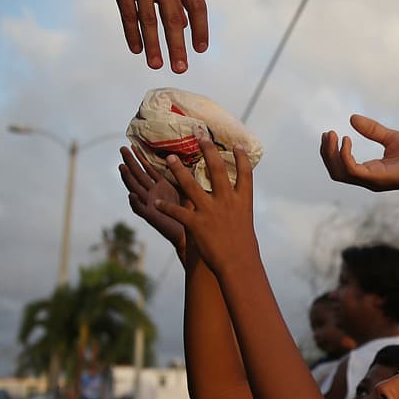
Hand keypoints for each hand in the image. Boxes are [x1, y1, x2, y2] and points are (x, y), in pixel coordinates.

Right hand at [91, 0, 207, 72]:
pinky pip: (127, 13)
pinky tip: (136, 48)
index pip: (197, 6)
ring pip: (148, 19)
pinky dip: (132, 33)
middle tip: (181, 68)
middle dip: (177, 46)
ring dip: (153, 45)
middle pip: (173, 18)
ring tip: (156, 65)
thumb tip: (185, 24)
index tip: (200, 49)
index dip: (200, 29)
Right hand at [120, 145, 186, 259]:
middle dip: (130, 161)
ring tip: (122, 167)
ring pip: (135, 188)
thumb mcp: (189, 189)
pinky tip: (132, 195)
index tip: (134, 144)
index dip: (141, 157)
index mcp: (162, 185)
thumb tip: (193, 158)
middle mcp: (153, 193)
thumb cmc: (192, 212)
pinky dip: (135, 203)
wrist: (192, 233)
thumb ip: (187, 175)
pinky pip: (140, 209)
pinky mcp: (152, 217)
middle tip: (122, 148)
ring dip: (128, 178)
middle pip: (138, 174)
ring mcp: (151, 204)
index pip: (148, 168)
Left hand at [153, 134, 257, 275]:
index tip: (237, 144)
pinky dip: (164, 208)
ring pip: (191, 185)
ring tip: (169, 158)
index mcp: (242, 200)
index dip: (241, 158)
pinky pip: (177, 212)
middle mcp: (226, 201)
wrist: (238, 263)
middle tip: (199, 135)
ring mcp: (210, 212)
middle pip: (217, 170)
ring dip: (178, 170)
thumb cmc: (243, 245)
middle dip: (208, 150)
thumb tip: (234, 199)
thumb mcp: (244, 221)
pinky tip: (153, 202)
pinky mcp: (197, 224)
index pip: (244, 173)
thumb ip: (236, 207)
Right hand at [320, 115, 398, 193]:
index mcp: (370, 171)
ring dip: (331, 153)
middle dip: (327, 153)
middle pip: (336, 171)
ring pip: (339, 172)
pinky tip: (347, 139)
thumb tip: (352, 118)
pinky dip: (345, 154)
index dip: (332, 151)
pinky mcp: (377, 177)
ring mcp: (371, 180)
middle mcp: (368, 178)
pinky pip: (352, 169)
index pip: (342, 167)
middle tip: (327, 133)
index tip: (330, 133)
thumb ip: (373, 130)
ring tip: (332, 134)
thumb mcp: (391, 138)